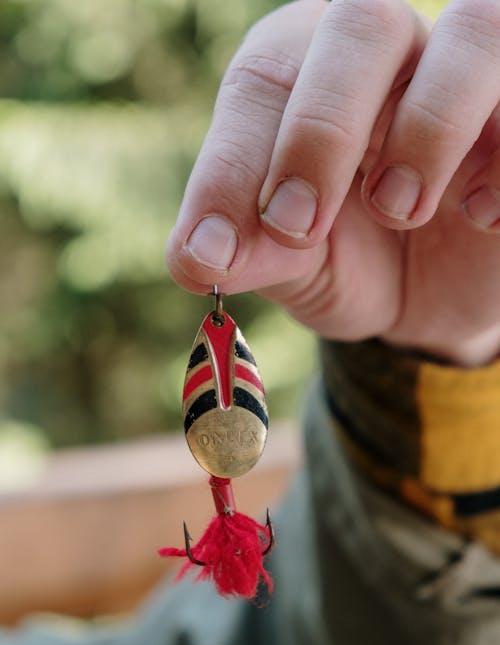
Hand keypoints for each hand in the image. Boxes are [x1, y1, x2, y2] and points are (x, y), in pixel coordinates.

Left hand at [166, 0, 499, 365]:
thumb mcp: (289, 264)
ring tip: (400, 212)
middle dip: (324, 129)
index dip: (232, 164)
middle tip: (299, 225)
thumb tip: (199, 257)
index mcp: (304, 74)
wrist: (424, 300)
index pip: (264, 80)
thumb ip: (249, 249)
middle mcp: (385, 57)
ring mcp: (465, 80)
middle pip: (364, 23)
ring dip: (430, 126)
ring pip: (475, 32)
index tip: (213, 253)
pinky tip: (479, 219)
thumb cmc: (347, 263)